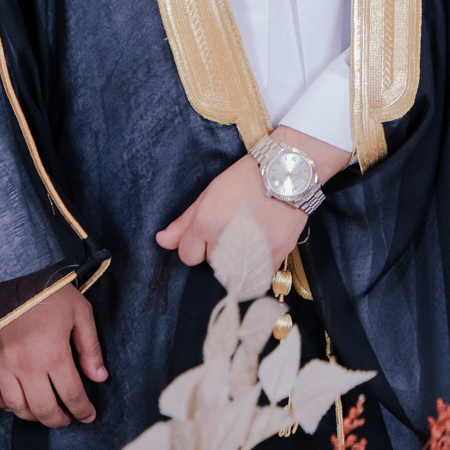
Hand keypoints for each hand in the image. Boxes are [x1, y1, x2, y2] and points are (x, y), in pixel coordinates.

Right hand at [0, 282, 104, 427]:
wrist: (10, 275)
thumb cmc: (50, 292)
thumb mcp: (80, 313)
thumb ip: (90, 348)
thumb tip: (99, 377)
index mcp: (53, 354)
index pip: (71, 395)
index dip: (83, 410)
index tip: (89, 415)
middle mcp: (26, 366)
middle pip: (43, 410)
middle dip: (59, 420)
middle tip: (68, 418)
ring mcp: (2, 366)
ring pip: (17, 407)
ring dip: (33, 416)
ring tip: (45, 412)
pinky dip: (5, 404)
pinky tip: (17, 402)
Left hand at [156, 128, 351, 270]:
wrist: (288, 173)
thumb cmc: (246, 178)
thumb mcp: (210, 194)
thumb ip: (184, 223)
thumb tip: (161, 241)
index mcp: (206, 223)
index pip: (188, 256)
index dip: (198, 243)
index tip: (213, 230)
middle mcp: (226, 240)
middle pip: (212, 263)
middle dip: (219, 250)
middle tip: (237, 226)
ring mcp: (251, 251)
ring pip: (234, 273)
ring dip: (239, 261)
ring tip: (251, 235)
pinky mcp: (275, 256)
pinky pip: (258, 276)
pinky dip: (260, 265)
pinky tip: (264, 243)